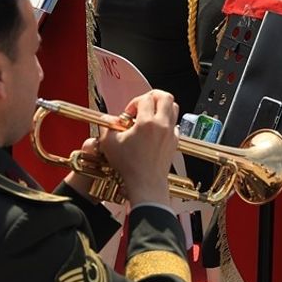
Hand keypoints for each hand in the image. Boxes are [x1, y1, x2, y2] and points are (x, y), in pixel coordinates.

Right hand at [98, 90, 179, 205]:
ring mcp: (171, 133)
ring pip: (174, 108)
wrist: (146, 184)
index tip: (128, 114)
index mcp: (147, 122)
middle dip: (153, 97)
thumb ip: (107, 127)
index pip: (145, 99)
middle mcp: (162, 125)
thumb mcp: (110, 144)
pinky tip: (156, 130)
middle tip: (143, 105)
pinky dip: (167, 122)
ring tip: (150, 115)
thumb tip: (107, 119)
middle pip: (165, 97)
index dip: (134, 103)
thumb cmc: (129, 166)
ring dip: (162, 107)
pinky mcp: (174, 142)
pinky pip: (175, 124)